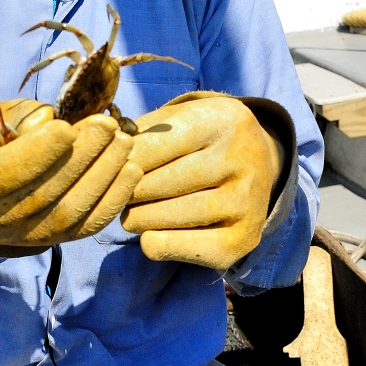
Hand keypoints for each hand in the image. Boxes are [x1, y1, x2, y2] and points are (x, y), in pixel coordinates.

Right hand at [0, 99, 142, 251]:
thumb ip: (11, 118)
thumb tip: (46, 120)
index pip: (3, 175)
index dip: (37, 153)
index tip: (66, 127)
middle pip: (45, 193)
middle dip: (81, 156)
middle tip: (107, 124)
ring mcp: (30, 236)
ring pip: (71, 212)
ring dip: (104, 175)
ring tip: (123, 141)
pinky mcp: (58, 239)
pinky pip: (89, 225)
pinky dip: (115, 199)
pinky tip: (131, 170)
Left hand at [121, 92, 285, 268]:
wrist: (261, 161)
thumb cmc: (201, 136)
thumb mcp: (178, 117)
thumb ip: (141, 130)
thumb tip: (104, 151)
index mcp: (220, 120)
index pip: (157, 144)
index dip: (126, 158)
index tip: (111, 164)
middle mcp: (240, 159)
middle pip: (160, 183)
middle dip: (129, 190)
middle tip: (116, 191)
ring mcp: (245, 202)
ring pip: (168, 217)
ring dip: (138, 217)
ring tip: (132, 210)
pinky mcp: (243, 239)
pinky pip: (182, 248)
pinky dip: (156, 243)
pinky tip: (151, 232)